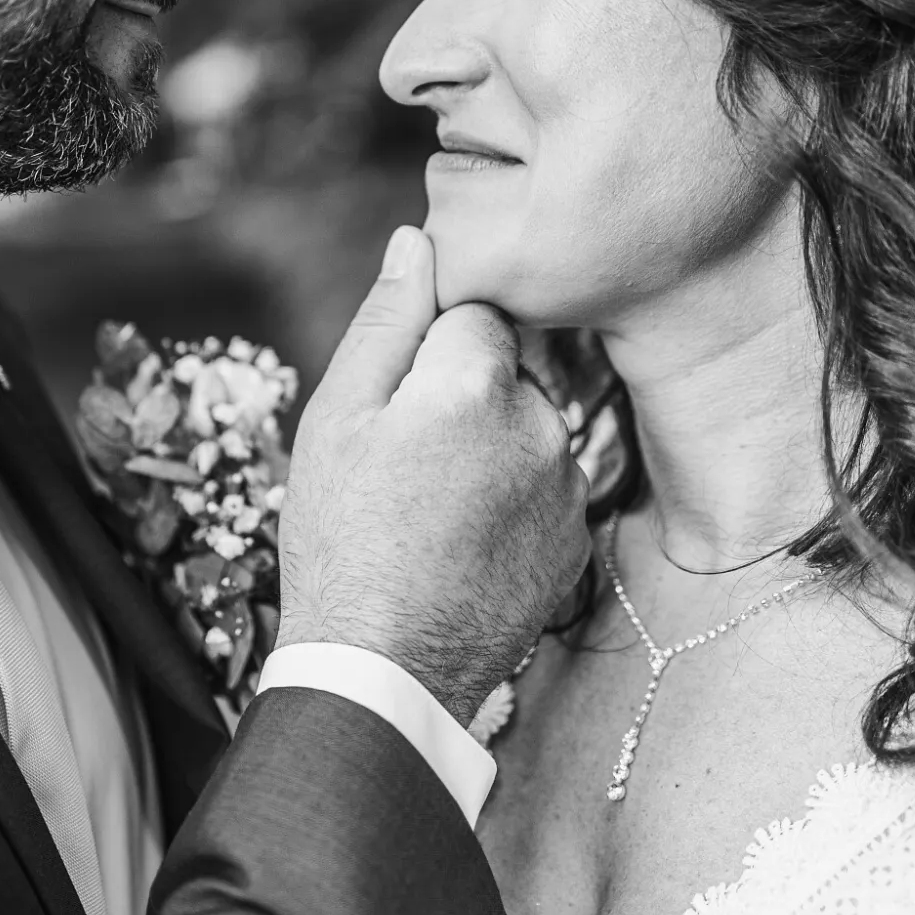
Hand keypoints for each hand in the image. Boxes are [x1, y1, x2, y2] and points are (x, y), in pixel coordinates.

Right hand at [275, 226, 591, 726]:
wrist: (385, 674)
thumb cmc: (342, 541)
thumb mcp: (337, 420)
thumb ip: (387, 321)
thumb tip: (418, 240)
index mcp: (476, 380)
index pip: (473, 311)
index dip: (427, 349)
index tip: (397, 402)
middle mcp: (541, 423)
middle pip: (506, 370)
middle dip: (461, 397)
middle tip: (405, 464)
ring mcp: (566, 485)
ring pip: (527, 429)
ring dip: (490, 449)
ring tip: (430, 512)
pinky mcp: (577, 539)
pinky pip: (544, 487)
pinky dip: (511, 501)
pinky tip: (462, 543)